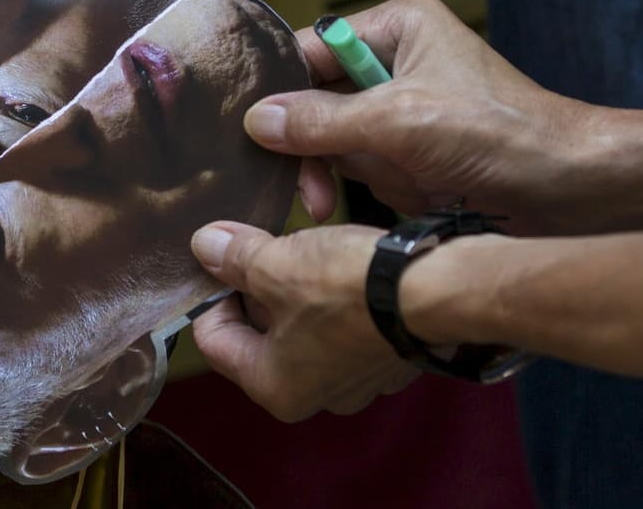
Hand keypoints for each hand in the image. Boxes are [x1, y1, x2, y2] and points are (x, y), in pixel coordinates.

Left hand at [190, 222, 419, 421]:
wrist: (439, 290)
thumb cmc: (350, 287)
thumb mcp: (276, 264)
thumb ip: (233, 258)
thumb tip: (203, 246)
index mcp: (273, 387)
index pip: (213, 342)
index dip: (209, 296)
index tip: (216, 259)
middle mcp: (314, 395)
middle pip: (259, 335)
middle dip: (252, 288)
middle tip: (254, 247)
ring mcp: (356, 379)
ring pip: (302, 327)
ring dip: (294, 289)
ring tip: (300, 251)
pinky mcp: (387, 357)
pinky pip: (342, 325)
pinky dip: (333, 297)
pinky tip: (340, 265)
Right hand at [252, 0, 599, 234]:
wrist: (577, 191)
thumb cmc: (505, 134)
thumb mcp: (399, 121)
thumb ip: (321, 120)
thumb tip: (256, 120)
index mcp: (396, 27)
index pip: (309, 51)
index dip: (279, 90)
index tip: (250, 131)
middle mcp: (396, 62)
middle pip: (315, 101)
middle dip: (314, 147)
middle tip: (309, 192)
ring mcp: (405, 110)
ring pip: (335, 142)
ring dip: (348, 173)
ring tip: (364, 193)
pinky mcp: (415, 154)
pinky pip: (363, 170)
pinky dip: (371, 190)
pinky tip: (395, 200)